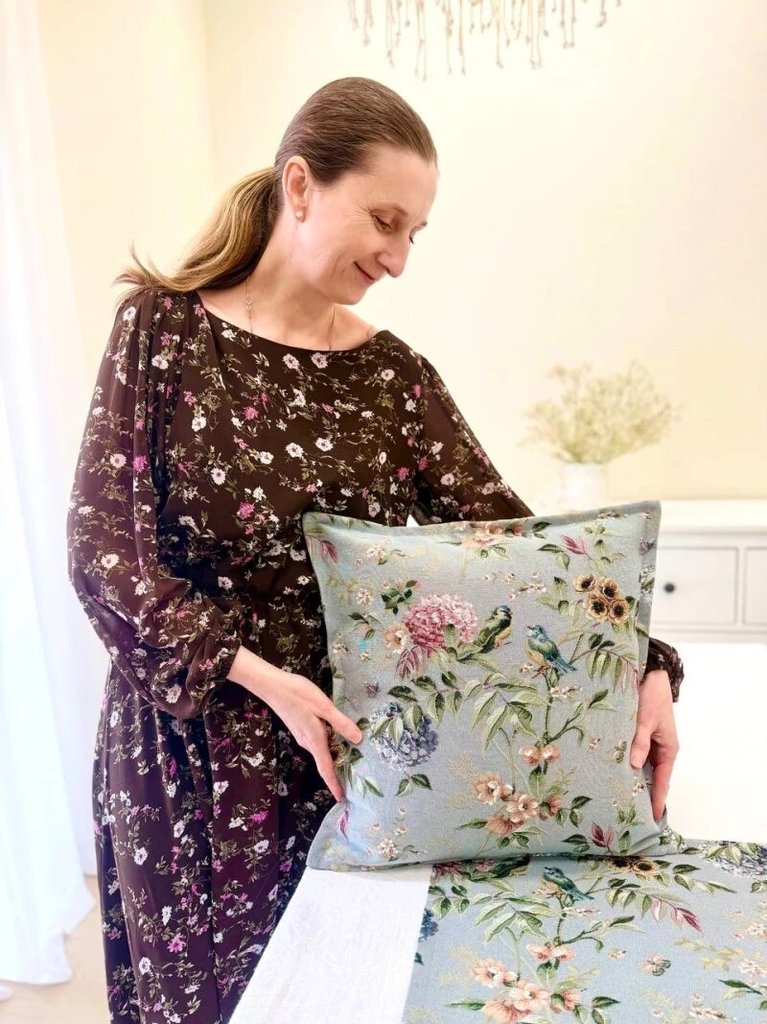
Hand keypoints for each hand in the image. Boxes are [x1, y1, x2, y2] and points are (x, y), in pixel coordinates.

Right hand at [260, 670, 362, 801]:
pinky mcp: (300, 727)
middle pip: (325, 761)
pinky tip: (337, 736)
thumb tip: (358, 739)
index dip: (334, 784)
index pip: (325, 768)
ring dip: (334, 755)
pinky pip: (317, 741)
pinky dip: (329, 743)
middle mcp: (307, 742)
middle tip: (355, 776)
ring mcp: (302, 735)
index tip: (341, 798)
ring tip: (351, 757)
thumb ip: (340, 722)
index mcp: (314, 740)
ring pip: (321, 750)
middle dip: (338, 770)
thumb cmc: (297, 694)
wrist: (272, 685)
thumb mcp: (323, 706)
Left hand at [630, 669, 679, 820]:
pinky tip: (614, 772)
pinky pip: (634, 755)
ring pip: (642, 767)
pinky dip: (627, 764)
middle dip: (644, 794)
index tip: (653, 818)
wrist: (651, 673)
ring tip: (620, 799)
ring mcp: (649, 742)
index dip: (658, 799)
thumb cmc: (651, 695)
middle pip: (653, 777)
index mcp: (668, 749)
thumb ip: (639, 741)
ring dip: (634, 780)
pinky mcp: (638, 735)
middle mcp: (660, 748)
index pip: (663, 781)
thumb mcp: (645, 719)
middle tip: (631, 814)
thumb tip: (635, 765)